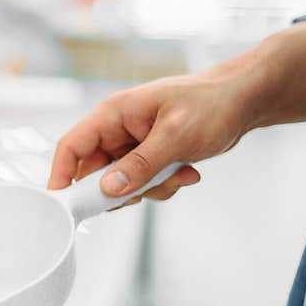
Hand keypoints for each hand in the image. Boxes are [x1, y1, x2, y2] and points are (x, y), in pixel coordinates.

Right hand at [47, 72, 255, 203]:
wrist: (244, 100)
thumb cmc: (211, 104)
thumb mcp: (174, 137)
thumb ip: (139, 165)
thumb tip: (108, 189)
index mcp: (113, 115)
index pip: (72, 147)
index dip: (61, 176)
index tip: (63, 205)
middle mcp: (118, 130)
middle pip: (95, 172)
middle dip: (121, 188)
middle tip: (143, 191)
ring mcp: (133, 144)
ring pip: (121, 183)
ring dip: (150, 187)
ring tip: (180, 172)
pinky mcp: (149, 156)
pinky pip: (142, 183)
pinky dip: (163, 184)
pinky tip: (187, 171)